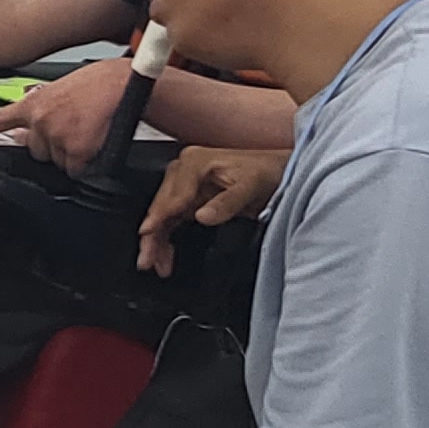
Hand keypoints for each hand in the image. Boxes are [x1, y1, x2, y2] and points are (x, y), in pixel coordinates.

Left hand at [0, 59, 127, 171]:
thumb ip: (41, 111)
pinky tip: (95, 141)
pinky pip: (76, 170)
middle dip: (52, 145)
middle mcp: (40, 121)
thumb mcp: (61, 90)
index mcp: (35, 103)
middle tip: (74, 127)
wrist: (124, 84)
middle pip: (36, 151)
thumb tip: (26, 132)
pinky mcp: (76, 152)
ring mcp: (56, 138)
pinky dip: (86, 163)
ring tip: (89, 129)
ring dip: (70, 153)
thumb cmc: (99, 83)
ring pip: (57, 162)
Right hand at [135, 147, 290, 275]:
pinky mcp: (191, 199)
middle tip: (148, 260)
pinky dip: (167, 239)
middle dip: (152, 236)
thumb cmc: (269, 172)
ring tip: (155, 264)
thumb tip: (203, 216)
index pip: (171, 195)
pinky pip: (172, 221)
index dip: (158, 216)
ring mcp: (187, 186)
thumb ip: (227, 202)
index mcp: (195, 163)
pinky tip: (166, 256)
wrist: (281, 173)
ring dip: (157, 241)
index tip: (147, 232)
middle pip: (161, 207)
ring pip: (163, 217)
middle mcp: (186, 171)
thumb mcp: (251, 185)